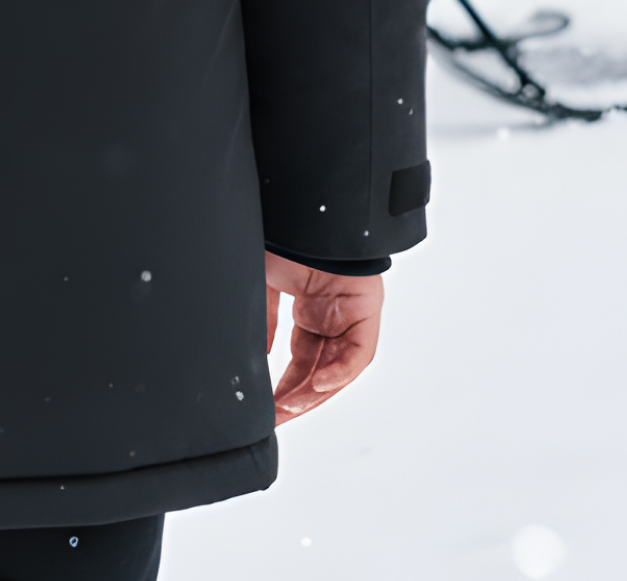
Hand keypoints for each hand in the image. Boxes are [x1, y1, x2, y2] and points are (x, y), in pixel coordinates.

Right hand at [265, 252, 382, 424]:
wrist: (303, 209)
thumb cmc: (280, 235)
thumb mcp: (262, 280)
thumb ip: (262, 317)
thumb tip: (259, 355)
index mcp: (309, 305)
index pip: (302, 357)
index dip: (285, 384)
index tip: (269, 407)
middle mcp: (333, 312)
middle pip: (319, 367)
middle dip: (297, 396)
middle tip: (276, 418)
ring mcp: (351, 311)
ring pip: (338, 365)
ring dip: (314, 391)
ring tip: (288, 408)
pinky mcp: (366, 306)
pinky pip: (358, 350)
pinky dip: (338, 371)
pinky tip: (315, 384)